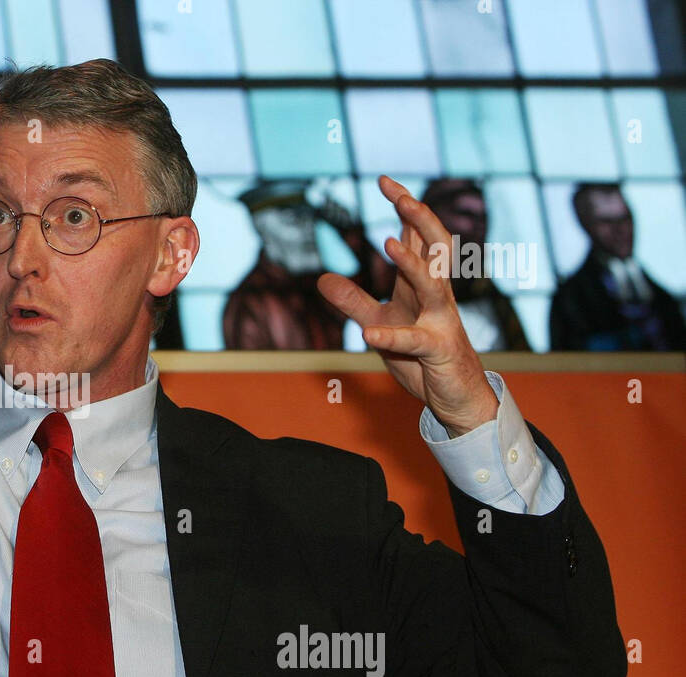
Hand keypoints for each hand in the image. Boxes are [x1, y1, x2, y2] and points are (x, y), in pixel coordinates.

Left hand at [316, 175, 498, 437]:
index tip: (384, 180)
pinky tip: (369, 332)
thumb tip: (322, 278)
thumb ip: (352, 301)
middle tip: (401, 196)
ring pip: (433, 285)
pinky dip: (392, 335)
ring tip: (387, 243)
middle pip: (435, 247)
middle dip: (419, 219)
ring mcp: (441, 321)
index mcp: (420, 285)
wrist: (455, 396)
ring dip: (411, 264)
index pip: (416, 237)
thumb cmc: (421, 356)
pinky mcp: (438, 351)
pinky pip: (415, 341)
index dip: (405, 207)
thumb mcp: (379, 323)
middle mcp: (436, 296)